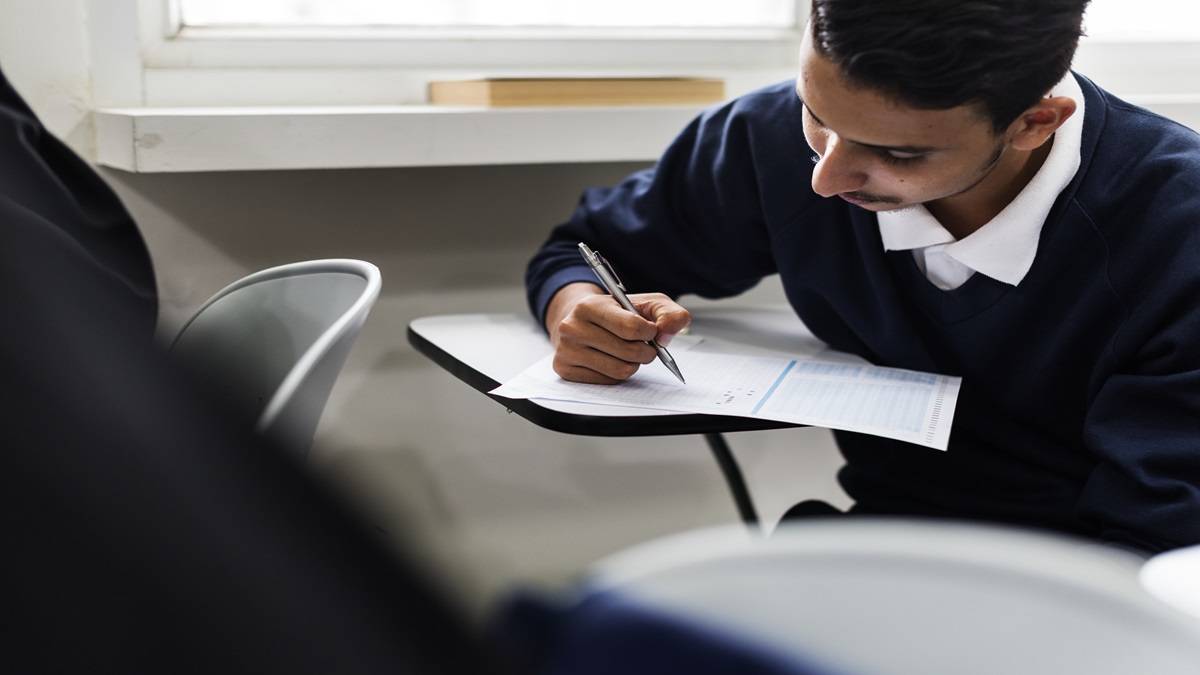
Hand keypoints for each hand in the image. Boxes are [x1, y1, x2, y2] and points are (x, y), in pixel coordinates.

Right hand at [545, 282, 691, 383]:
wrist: (580, 320)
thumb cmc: (616, 313)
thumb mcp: (645, 303)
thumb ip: (668, 313)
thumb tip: (668, 334)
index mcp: (590, 306)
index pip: (631, 327)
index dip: (650, 332)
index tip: (651, 331)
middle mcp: (572, 327)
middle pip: (629, 352)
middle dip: (646, 351)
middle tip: (645, 346)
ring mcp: (567, 350)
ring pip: (620, 370)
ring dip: (634, 364)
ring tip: (628, 352)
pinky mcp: (566, 370)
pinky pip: (608, 381)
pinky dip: (617, 373)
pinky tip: (611, 359)